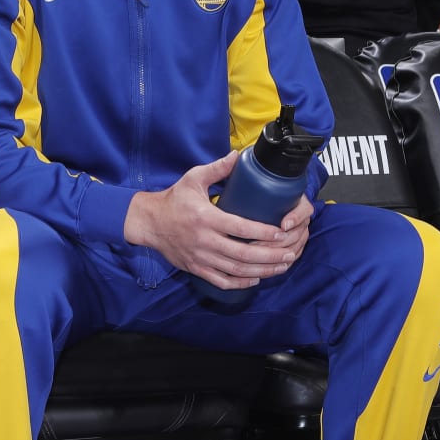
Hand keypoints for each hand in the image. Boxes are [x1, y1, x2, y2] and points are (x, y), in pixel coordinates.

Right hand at [123, 154, 309, 288]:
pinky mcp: (196, 269)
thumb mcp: (193, 178)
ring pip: (236, 270)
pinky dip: (240, 283)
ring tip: (281, 267)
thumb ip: (218, 168)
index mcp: (206, 218)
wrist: (149, 222)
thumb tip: (239, 155)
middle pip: (242, 254)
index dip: (262, 232)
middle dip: (270, 256)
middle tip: (289, 253)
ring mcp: (201, 258)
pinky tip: (256, 279)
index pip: (240, 227)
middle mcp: (205, 241)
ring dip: (261, 271)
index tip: (281, 232)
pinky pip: (221, 281)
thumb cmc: (173, 199)